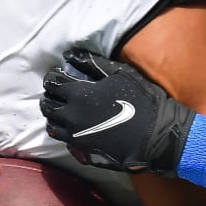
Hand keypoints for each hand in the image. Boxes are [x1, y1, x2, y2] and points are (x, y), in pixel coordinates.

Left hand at [40, 49, 194, 173]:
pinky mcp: (84, 150)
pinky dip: (63, 130)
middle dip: (51, 95)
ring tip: (66, 108)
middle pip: (48, 105)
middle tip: (62, 90)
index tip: (61, 73)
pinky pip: (64, 140)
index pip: (52, 82)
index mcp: (78, 95)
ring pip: (52, 124)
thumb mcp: (120, 73)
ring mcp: (76, 136)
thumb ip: (92, 63)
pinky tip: (75, 125)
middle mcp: (71, 117)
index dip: (54, 75)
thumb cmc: (142, 100)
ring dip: (55, 114)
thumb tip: (69, 55)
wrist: (157, 135)